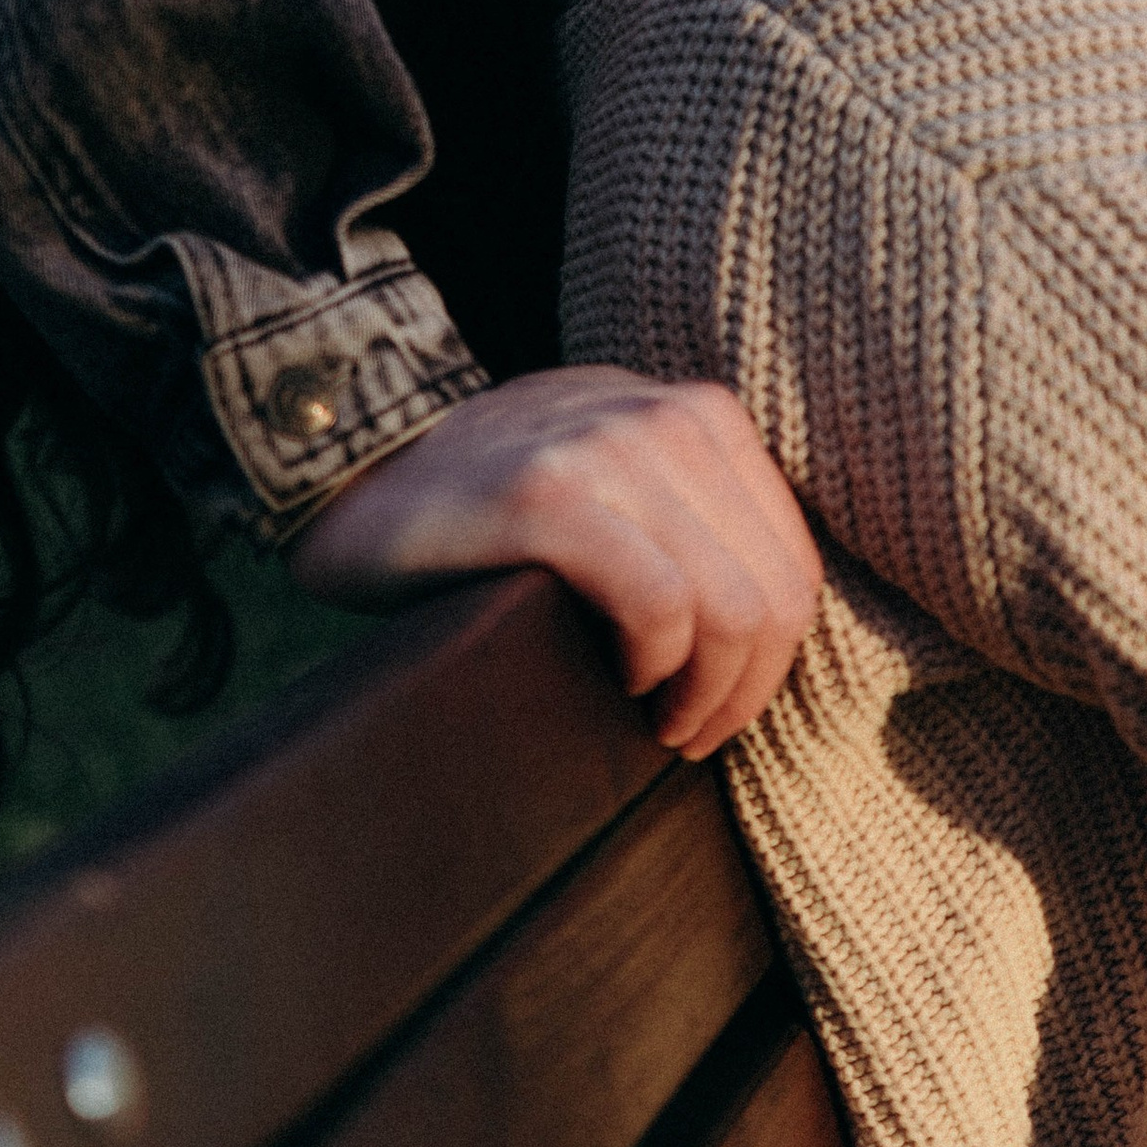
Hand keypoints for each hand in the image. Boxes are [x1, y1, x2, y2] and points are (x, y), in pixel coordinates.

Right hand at [288, 368, 822, 755]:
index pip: (792, 561)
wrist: (353, 468)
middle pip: (774, 593)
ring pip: (730, 606)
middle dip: (746, 690)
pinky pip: (658, 604)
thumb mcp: (614, 474)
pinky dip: (654, 665)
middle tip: (688, 732)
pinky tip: (621, 683)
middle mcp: (664, 416)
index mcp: (698, 414)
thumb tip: (774, 626)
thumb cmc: (490, 502)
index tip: (718, 707)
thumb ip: (693, 513)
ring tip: (658, 720)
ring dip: (705, 693)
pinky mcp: (546, 494)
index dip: (772, 660)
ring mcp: (605, 448)